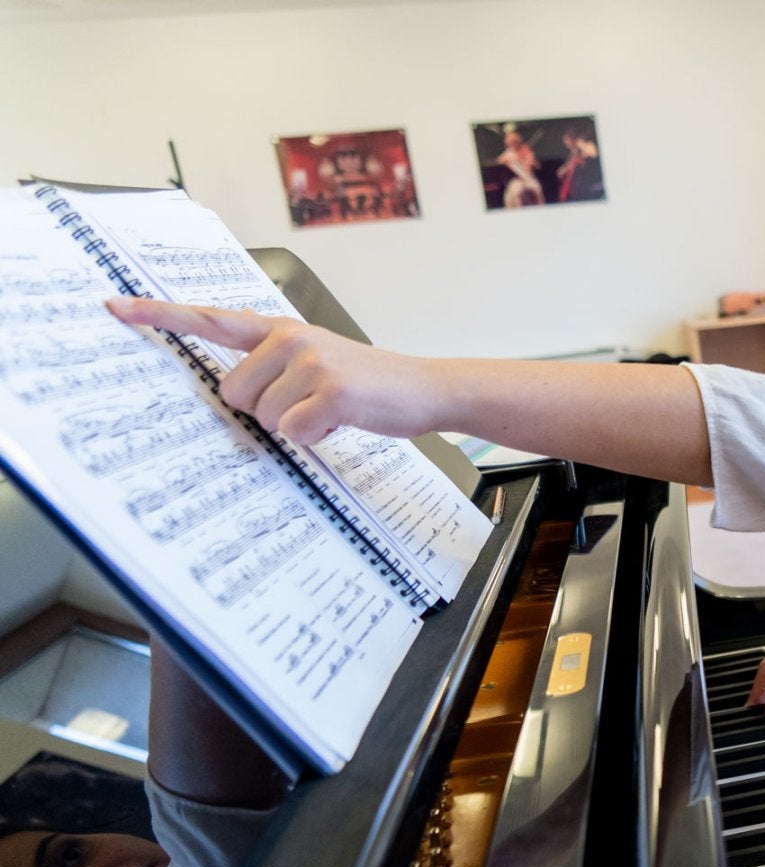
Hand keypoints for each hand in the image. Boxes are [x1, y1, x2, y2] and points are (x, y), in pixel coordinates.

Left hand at [108, 296, 450, 444]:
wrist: (424, 388)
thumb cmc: (368, 384)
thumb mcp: (316, 363)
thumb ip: (271, 368)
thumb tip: (233, 397)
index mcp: (281, 330)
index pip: (210, 320)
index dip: (160, 316)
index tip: (116, 308)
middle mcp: (290, 338)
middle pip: (232, 393)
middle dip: (265, 411)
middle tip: (308, 404)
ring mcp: (311, 361)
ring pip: (262, 415)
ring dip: (294, 425)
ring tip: (329, 411)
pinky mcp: (331, 389)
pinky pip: (293, 430)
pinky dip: (316, 437)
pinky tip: (340, 421)